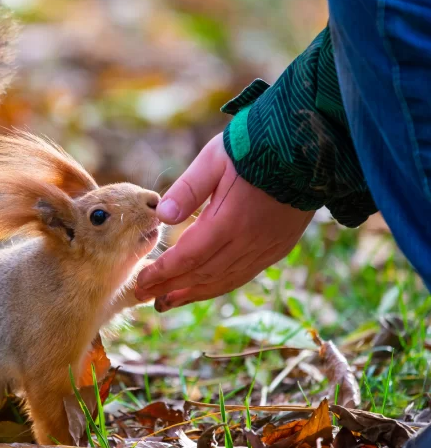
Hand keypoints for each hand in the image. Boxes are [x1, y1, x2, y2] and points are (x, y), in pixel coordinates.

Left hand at [136, 134, 313, 310]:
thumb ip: (187, 189)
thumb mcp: (214, 159)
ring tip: (168, 301)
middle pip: (203, 275)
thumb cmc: (254, 146)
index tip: (140, 283)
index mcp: (229, 221)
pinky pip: (244, 275)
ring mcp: (266, 247)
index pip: (188, 257)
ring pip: (224, 280)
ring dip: (194, 293)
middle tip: (144, 297)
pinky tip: (204, 288)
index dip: (163, 274)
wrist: (308, 147)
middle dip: (171, 288)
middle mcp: (249, 241)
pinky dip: (220, 285)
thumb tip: (162, 217)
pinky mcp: (278, 247)